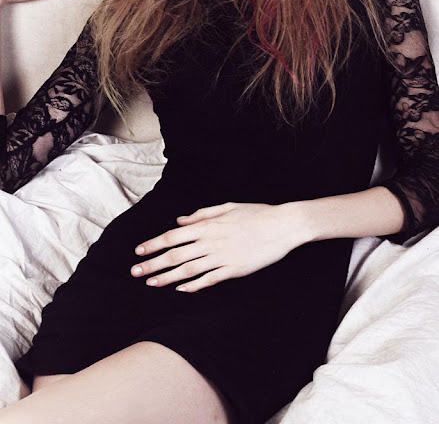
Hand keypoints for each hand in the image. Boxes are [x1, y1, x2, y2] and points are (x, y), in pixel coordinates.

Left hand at [130, 201, 306, 292]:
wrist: (283, 225)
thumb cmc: (256, 213)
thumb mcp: (227, 207)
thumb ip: (202, 214)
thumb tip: (180, 220)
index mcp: (208, 225)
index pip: (173, 236)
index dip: (154, 244)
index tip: (139, 252)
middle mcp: (211, 241)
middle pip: (175, 254)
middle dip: (152, 264)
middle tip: (135, 272)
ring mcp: (222, 256)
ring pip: (188, 269)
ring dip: (167, 277)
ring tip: (151, 283)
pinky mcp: (235, 269)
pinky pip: (209, 279)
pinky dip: (193, 286)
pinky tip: (180, 290)